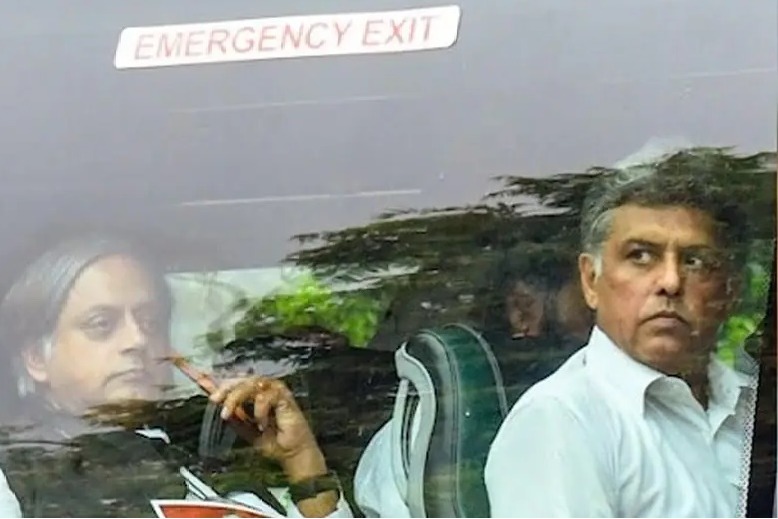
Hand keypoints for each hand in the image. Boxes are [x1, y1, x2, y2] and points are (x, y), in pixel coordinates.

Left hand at [210, 377, 338, 516]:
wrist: (292, 454)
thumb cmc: (274, 442)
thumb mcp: (245, 430)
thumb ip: (234, 417)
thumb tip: (217, 406)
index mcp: (255, 395)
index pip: (236, 383)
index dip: (220, 382)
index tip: (201, 380)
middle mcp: (265, 389)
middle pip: (242, 379)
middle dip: (225, 388)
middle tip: (214, 400)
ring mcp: (276, 391)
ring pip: (251, 383)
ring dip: (236, 397)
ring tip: (227, 413)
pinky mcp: (285, 397)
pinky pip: (266, 396)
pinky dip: (259, 409)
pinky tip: (261, 423)